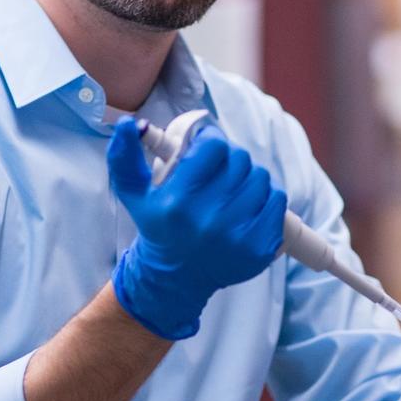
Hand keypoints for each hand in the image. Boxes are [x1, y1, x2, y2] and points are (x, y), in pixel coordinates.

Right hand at [107, 117, 286, 338]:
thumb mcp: (133, 192)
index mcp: (178, 203)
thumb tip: (127, 124)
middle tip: (217, 171)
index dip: (211, 141)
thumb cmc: (158, 226)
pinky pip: (277, 201)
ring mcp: (238, 237)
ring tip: (230, 190)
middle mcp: (209, 220)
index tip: (205, 149)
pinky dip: (265, 198)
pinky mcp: (260, 248)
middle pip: (240, 160)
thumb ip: (124, 155)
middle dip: (229, 160)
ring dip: (248, 178)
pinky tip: (246, 206)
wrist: (177, 276)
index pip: (215, 147)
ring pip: (261, 178)